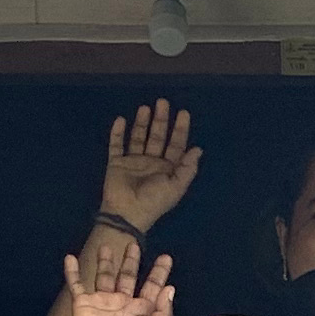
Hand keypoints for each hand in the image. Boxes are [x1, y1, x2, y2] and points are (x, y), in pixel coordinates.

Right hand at [97, 99, 202, 233]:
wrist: (127, 213)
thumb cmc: (154, 201)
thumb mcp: (176, 186)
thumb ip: (188, 168)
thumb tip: (198, 149)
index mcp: (168, 169)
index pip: (176, 144)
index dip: (180, 129)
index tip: (183, 112)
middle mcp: (152, 162)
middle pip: (157, 136)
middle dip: (161, 120)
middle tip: (163, 102)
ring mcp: (133, 162)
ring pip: (138, 137)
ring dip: (142, 123)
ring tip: (145, 107)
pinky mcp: (116, 163)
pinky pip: (116, 145)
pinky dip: (117, 133)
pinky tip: (121, 119)